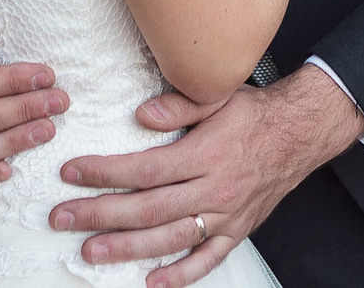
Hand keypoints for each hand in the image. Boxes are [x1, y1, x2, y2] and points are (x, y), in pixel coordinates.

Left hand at [48, 69, 363, 287]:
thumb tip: (140, 115)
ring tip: (90, 251)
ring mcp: (226, 215)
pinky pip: (208, 260)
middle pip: (149, 209)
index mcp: (206, 153)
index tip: (70, 172)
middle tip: (62, 218)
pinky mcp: (237, 231)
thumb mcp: (218, 94)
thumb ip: (179, 103)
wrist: (301, 133)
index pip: (145, 169)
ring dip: (127, 248)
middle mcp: (214, 188)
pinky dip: (180, 275)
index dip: (105, 173)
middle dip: (100, 214)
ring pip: (171, 239)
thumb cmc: (253, 112)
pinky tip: (151, 281)